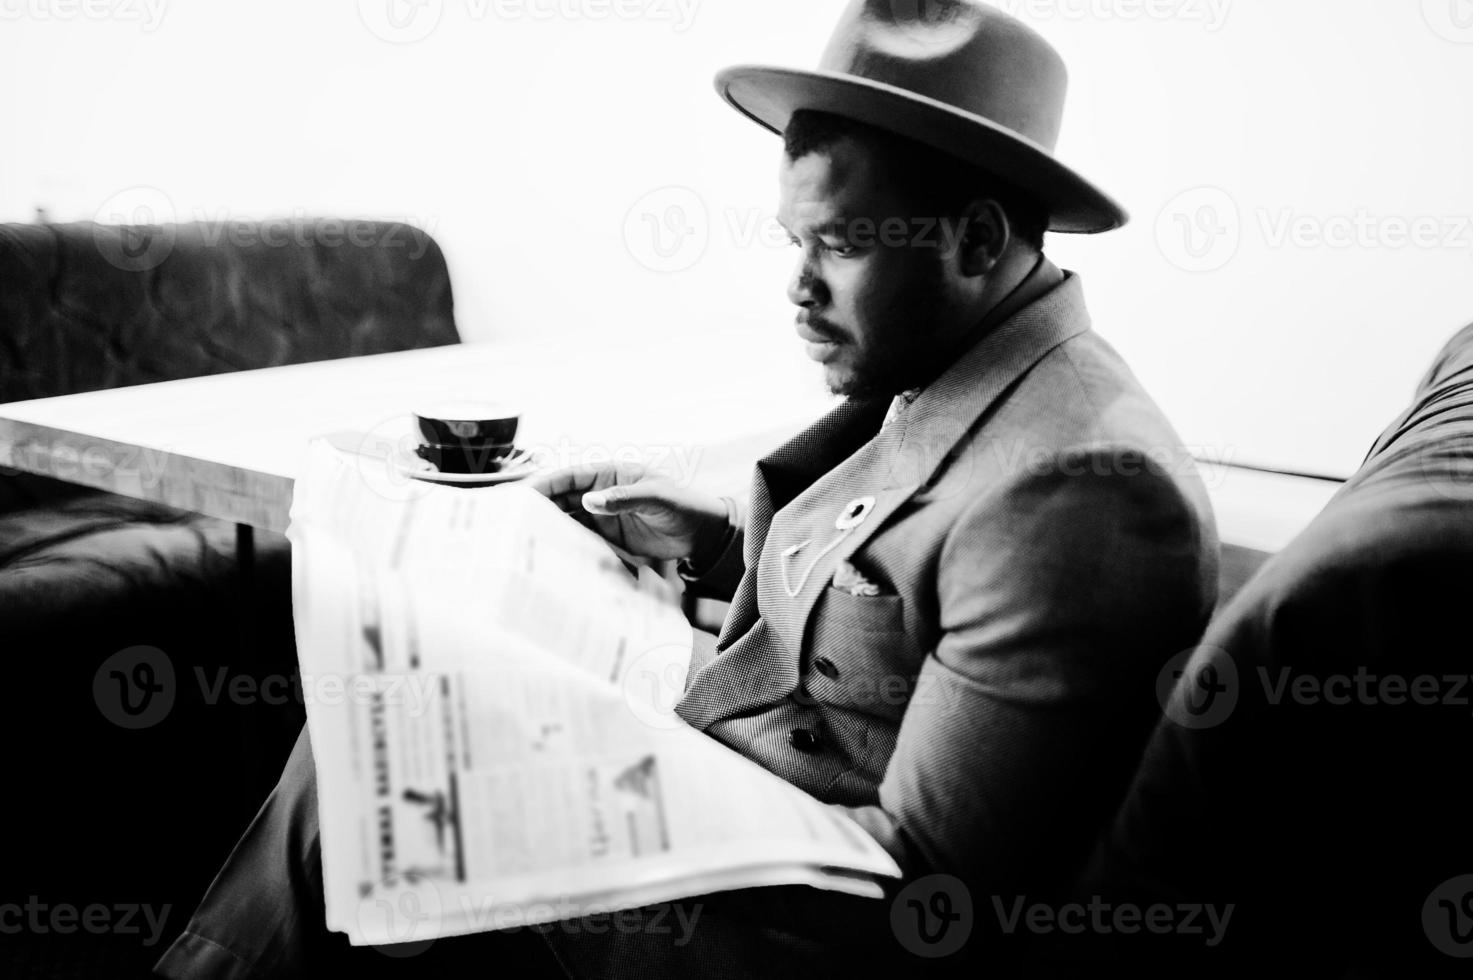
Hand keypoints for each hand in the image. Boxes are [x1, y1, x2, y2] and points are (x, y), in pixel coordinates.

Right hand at [527, 463, 729, 563]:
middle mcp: (600, 493)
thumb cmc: (684, 507)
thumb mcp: (657, 498)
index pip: (569, 476)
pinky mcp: (607, 538)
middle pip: (561, 499)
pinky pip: (580, 540)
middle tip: (511, 521)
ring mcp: (602, 516)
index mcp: (610, 473)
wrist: (702, 535)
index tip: (522, 494)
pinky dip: (565, 546)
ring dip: (547, 529)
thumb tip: (589, 501)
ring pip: (566, 520)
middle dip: (537, 508)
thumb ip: (624, 499)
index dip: (544, 484)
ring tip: (523, 541)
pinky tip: (550, 557)